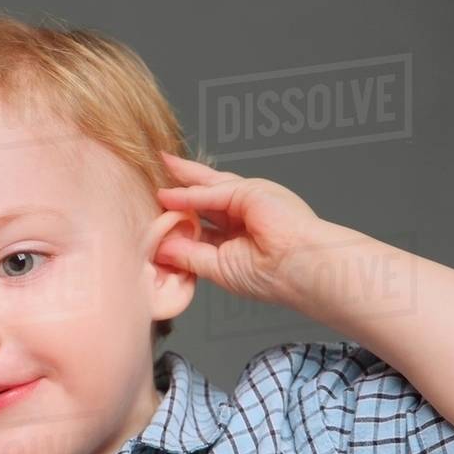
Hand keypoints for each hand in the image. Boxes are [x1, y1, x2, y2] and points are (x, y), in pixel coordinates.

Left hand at [154, 151, 325, 303]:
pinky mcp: (250, 191)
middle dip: (178, 187)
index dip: (178, 215)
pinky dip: (189, 195)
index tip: (156, 211)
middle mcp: (242, 213)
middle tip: (153, 176)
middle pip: (202, 196)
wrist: (301, 271)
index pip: (201, 219)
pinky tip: (167, 195)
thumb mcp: (217, 267)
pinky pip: (212, 193)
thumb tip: (159, 247)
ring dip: (178, 184)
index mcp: (237, 234)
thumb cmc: (271, 277)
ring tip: (153, 177)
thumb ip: (188, 254)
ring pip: (205, 189)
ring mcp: (247, 200)